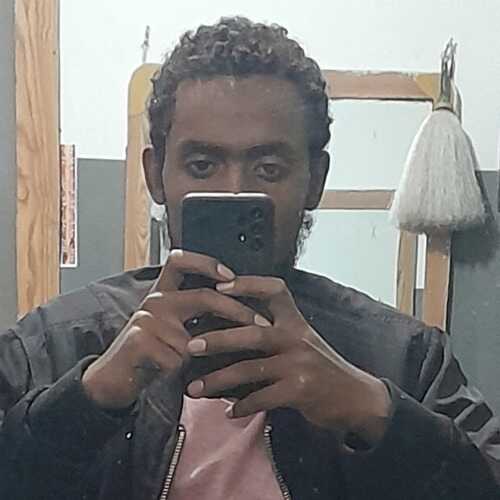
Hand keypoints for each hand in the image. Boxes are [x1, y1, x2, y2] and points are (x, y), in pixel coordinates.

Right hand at [82, 250, 261, 409]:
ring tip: (210, 366)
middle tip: (261, 324)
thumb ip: (192, 314)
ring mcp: (147, 319)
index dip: (207, 263)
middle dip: (238, 311)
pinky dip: (184, 372)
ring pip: (195, 338)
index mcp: (162, 293)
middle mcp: (155, 300)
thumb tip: (237, 308)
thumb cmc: (148, 351)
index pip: (180, 262)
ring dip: (204, 356)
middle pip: (204, 297)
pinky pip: (180, 359)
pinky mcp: (141, 341)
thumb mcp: (170, 327)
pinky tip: (173, 376)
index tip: (230, 275)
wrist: (113, 378)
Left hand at [185, 276, 390, 445]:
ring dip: (218, 380)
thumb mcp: (304, 341)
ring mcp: (299, 363)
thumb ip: (277, 332)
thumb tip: (234, 331)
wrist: (355, 396)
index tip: (221, 286)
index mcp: (296, 321)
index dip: (248, 284)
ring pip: (250, 368)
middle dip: (218, 339)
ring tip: (195, 388)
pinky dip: (242, 406)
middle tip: (191, 346)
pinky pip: (262, 397)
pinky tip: (229, 412)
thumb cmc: (322, 367)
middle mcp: (296, 337)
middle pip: (252, 332)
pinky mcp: (300, 390)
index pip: (274, 290)